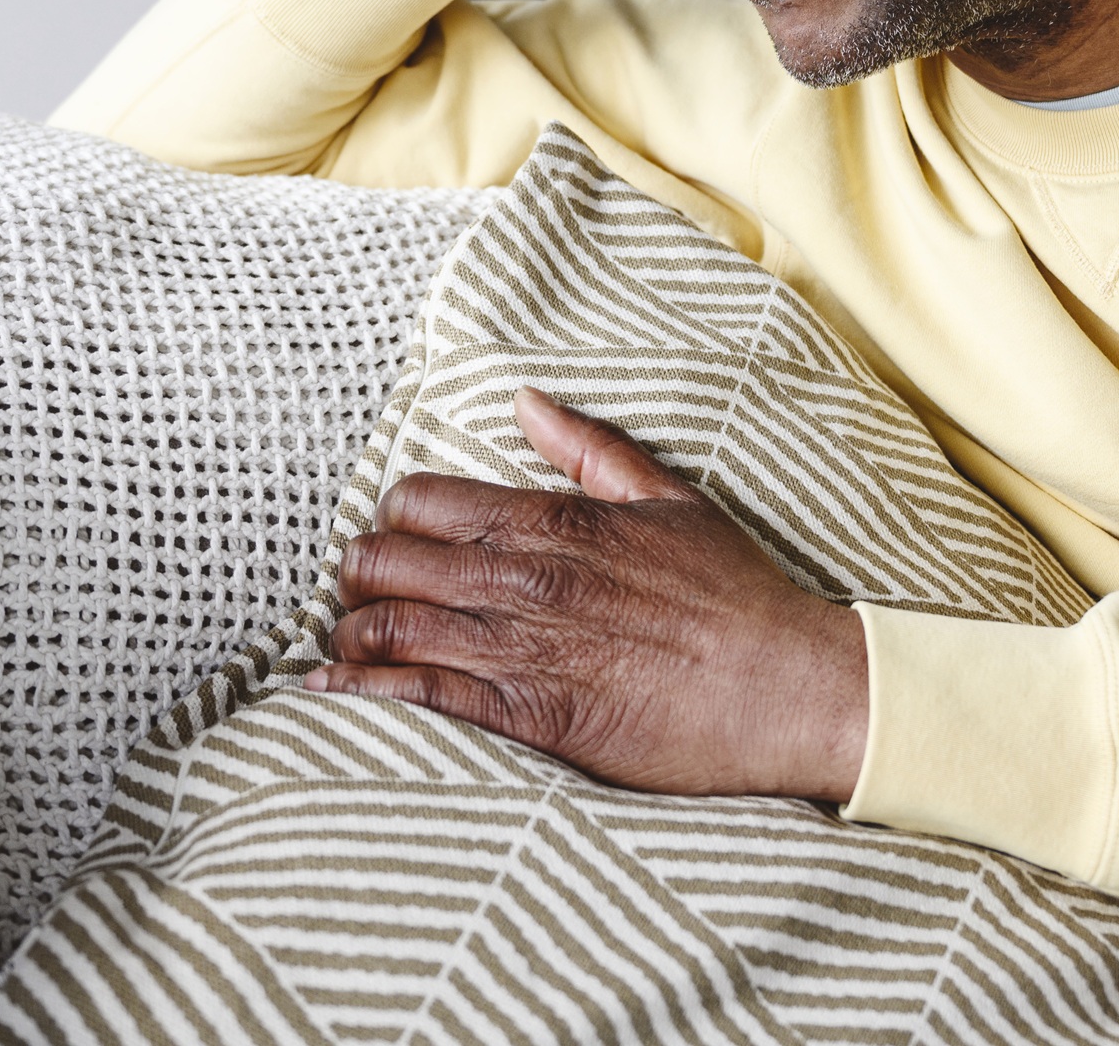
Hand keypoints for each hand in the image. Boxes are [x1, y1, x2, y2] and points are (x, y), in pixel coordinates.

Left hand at [303, 385, 869, 801]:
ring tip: (348, 645)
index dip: (392, 519)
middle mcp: (525, 577)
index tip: (396, 540)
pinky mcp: (529, 718)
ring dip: (352, 636)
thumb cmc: (736, 595)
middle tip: (361, 594)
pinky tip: (331, 695)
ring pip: (388, 628)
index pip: (421, 500)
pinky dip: (364, 694)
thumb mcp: (669, 499)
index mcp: (554, 519)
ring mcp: (522, 649)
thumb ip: (589, 448)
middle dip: (357, 577)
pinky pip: (419, 698)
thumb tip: (525, 402)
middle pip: (385, 562)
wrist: (787, 688)